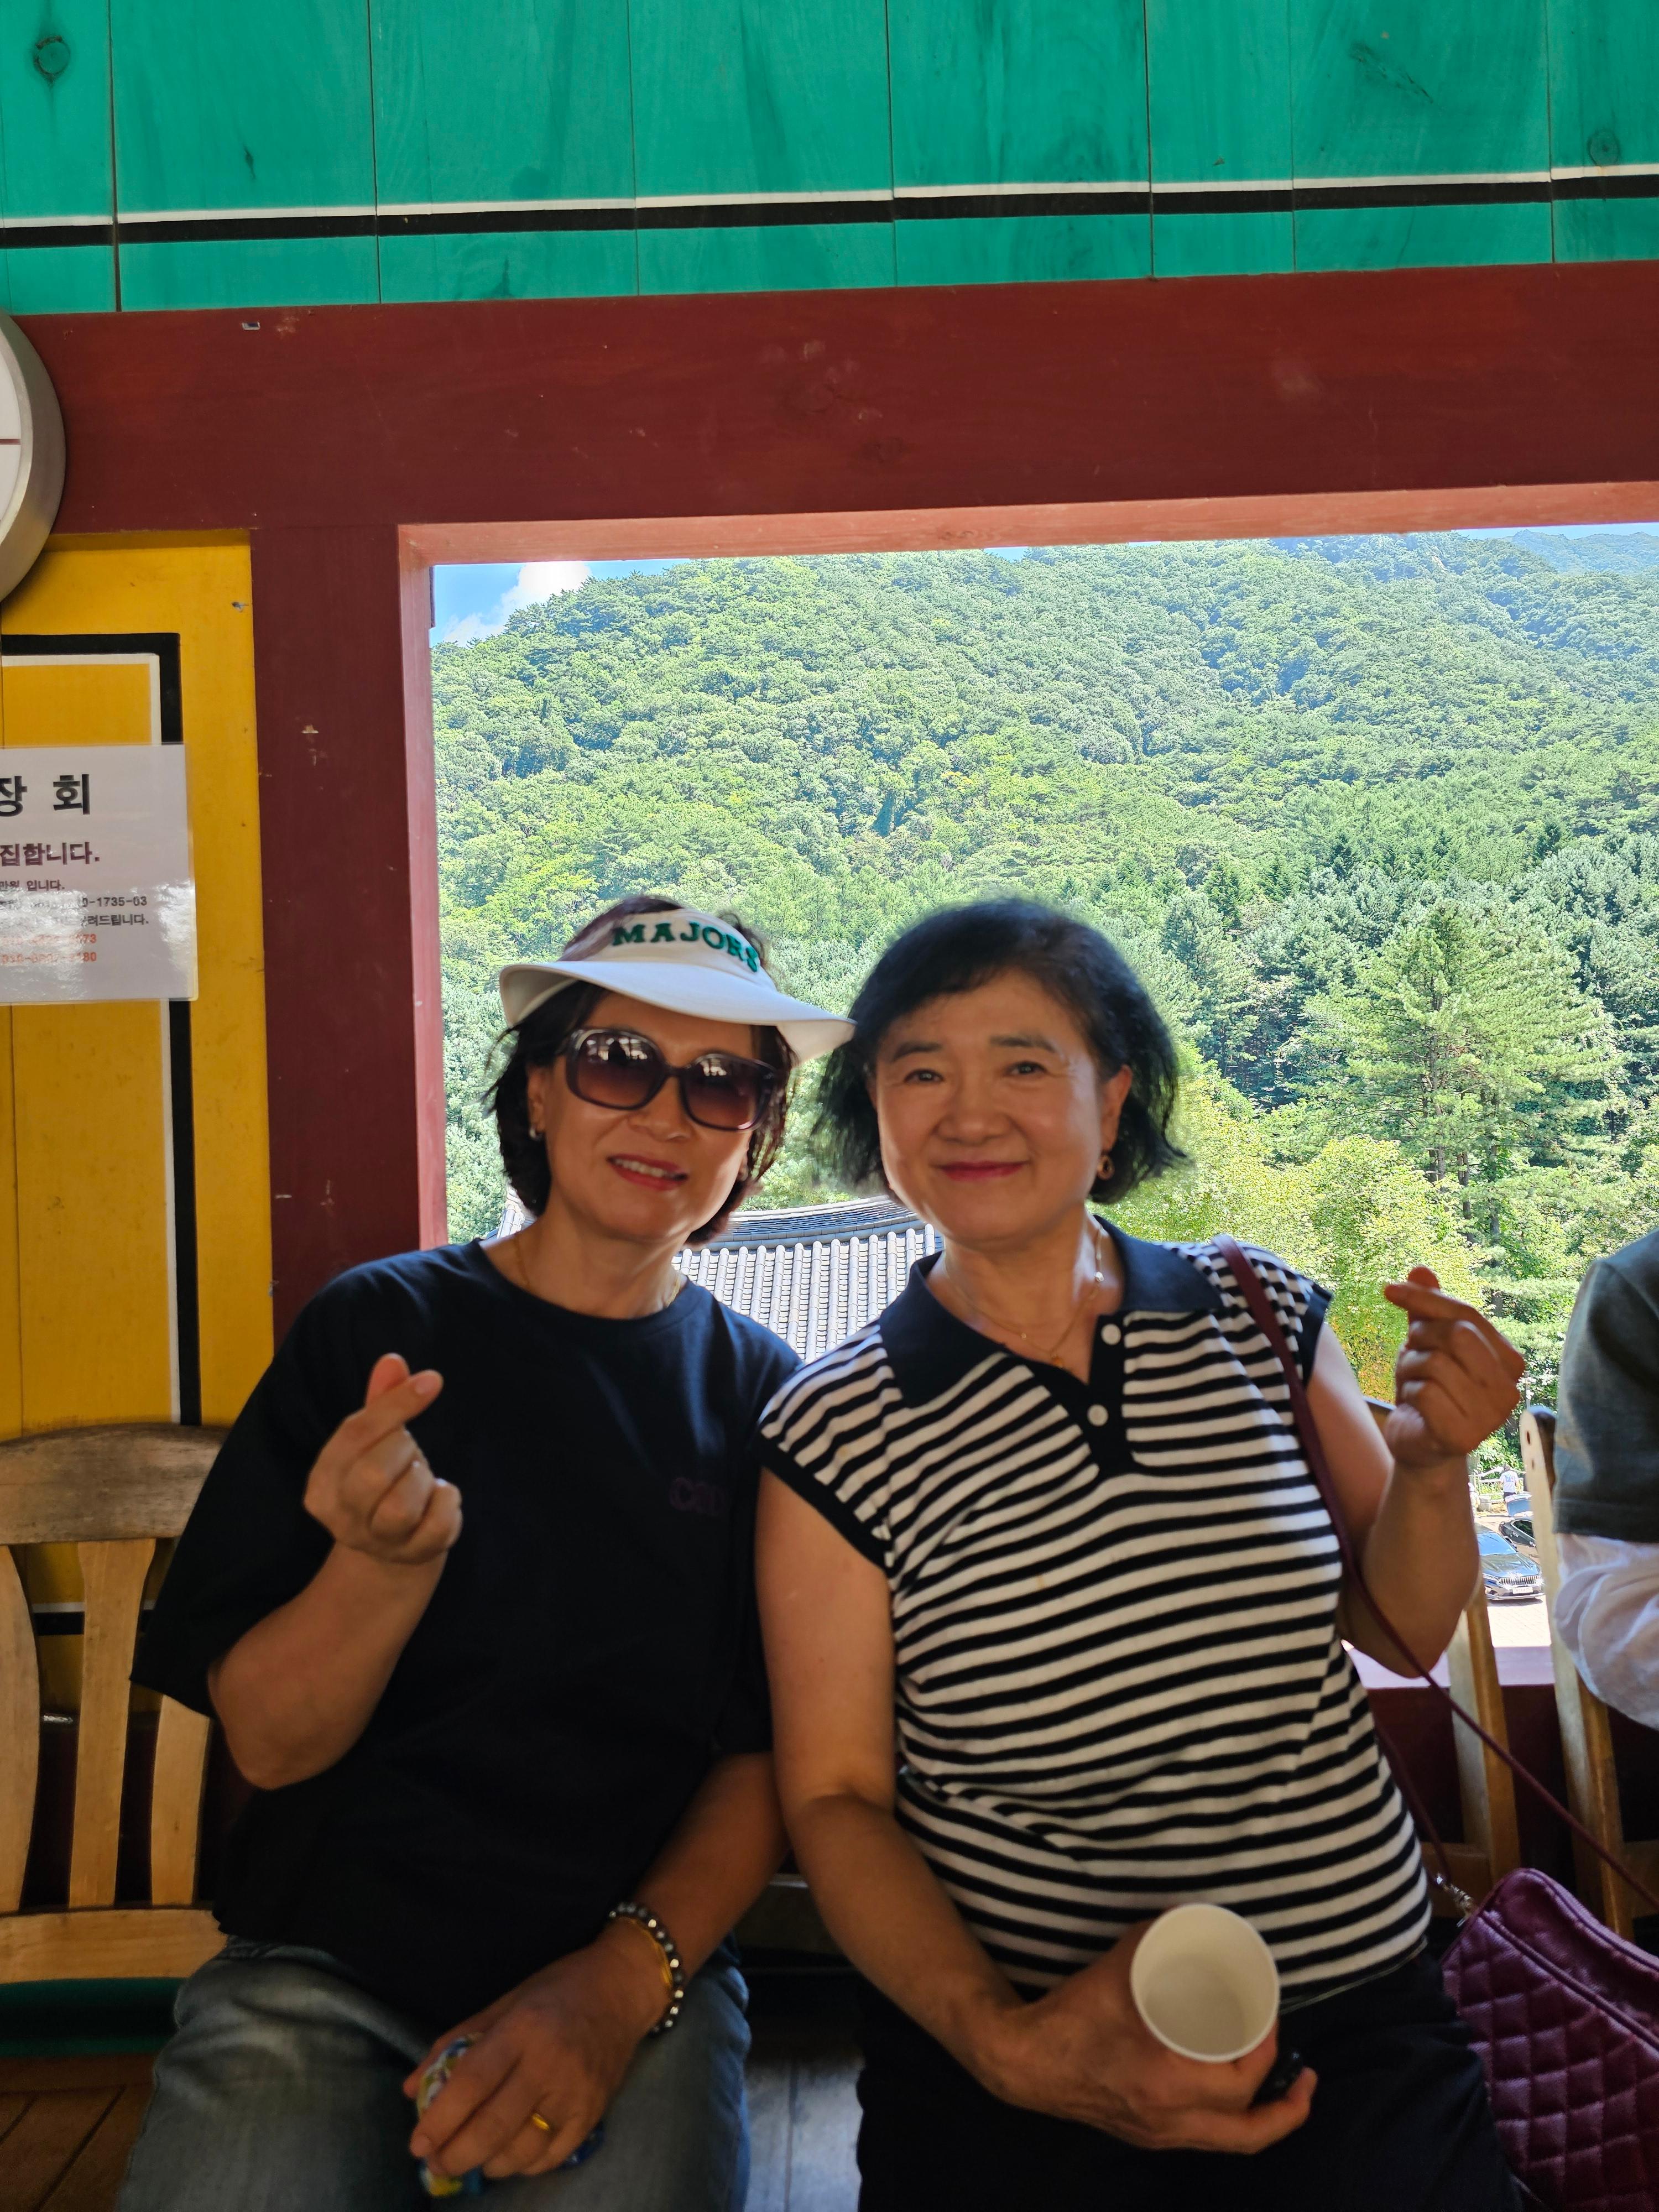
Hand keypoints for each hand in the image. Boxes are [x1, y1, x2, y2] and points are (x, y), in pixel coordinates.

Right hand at [303, 1353, 457, 1567]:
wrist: (394, 1548)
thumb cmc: (384, 1480)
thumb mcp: (376, 1441)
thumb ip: (381, 1402)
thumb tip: (392, 1360)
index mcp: (322, 1482)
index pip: (353, 1434)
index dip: (395, 1403)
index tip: (432, 1381)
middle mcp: (340, 1517)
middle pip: (373, 1474)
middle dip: (404, 1450)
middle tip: (409, 1454)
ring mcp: (375, 1542)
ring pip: (402, 1506)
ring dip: (423, 1480)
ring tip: (420, 1478)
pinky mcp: (412, 1555)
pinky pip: (438, 1523)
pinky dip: (449, 1500)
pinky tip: (440, 1496)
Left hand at [406, 1926, 667, 2179]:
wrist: (622, 1988)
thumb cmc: (557, 1990)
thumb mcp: (504, 2001)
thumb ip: (456, 2043)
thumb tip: (412, 2089)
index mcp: (522, 2028)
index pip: (472, 2083)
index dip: (440, 2119)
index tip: (417, 2143)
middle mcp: (549, 2062)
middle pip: (493, 2126)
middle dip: (455, 2154)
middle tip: (435, 2162)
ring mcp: (575, 2092)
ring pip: (521, 2150)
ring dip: (487, 2164)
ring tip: (472, 2159)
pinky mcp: (594, 2112)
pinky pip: (552, 2157)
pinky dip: (523, 2166)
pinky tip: (509, 2156)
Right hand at [971, 1923, 1314, 2151]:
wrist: (1024, 2061)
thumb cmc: (1072, 2016)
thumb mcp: (1117, 1971)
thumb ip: (1155, 1940)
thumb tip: (1188, 1914)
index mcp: (1167, 2085)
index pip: (1241, 2081)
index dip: (1268, 2052)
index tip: (1272, 2017)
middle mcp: (1169, 2122)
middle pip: (1248, 2131)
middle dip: (1288, 2107)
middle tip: (1306, 2073)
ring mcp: (1158, 2136)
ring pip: (1230, 2143)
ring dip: (1266, 2122)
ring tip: (1287, 2096)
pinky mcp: (1146, 2136)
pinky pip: (1206, 2142)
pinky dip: (1232, 2125)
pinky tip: (1233, 2100)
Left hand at [1383, 1270, 1524, 1470]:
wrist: (1419, 1445)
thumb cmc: (1430, 1390)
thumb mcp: (1428, 1344)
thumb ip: (1429, 1309)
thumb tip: (1420, 1268)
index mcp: (1510, 1361)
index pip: (1468, 1314)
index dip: (1425, 1298)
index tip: (1388, 1289)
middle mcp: (1509, 1389)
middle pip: (1456, 1334)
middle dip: (1420, 1338)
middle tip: (1410, 1356)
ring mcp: (1490, 1416)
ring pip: (1436, 1363)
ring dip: (1409, 1369)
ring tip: (1413, 1386)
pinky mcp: (1464, 1437)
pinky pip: (1424, 1393)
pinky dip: (1408, 1393)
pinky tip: (1413, 1407)